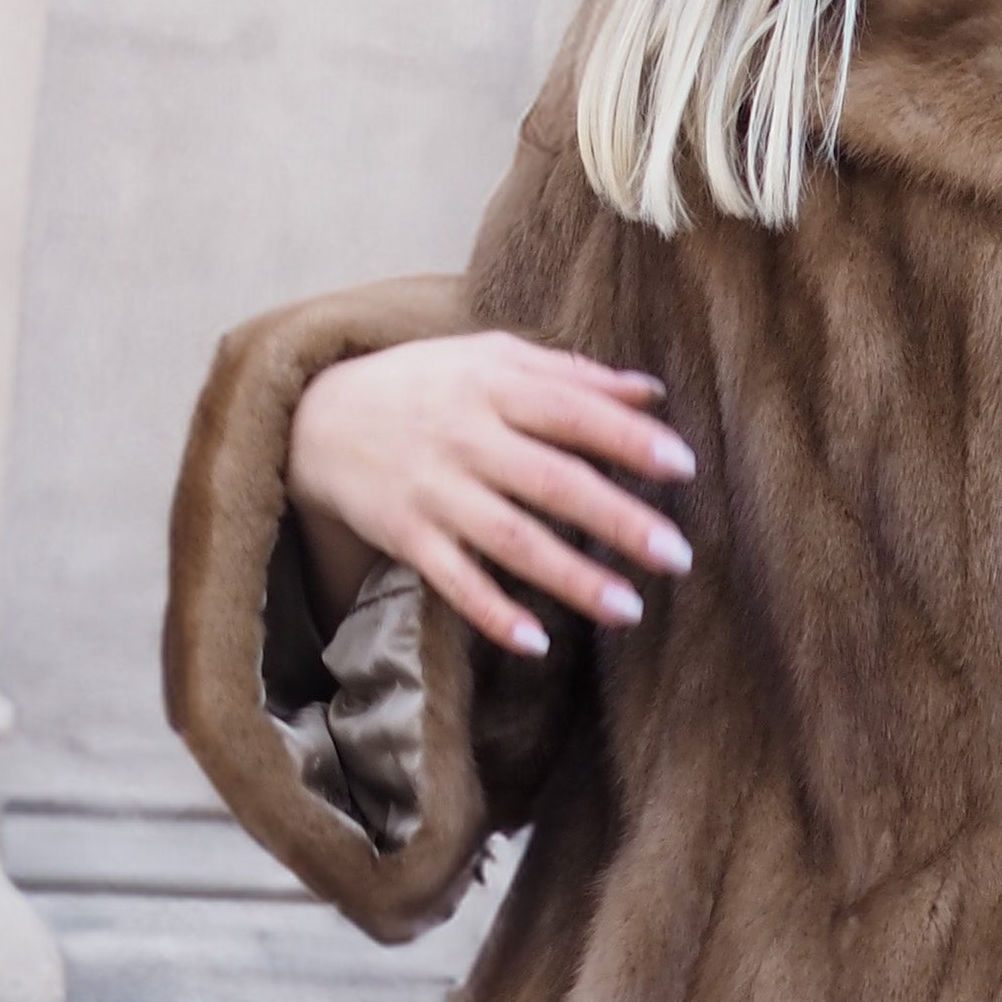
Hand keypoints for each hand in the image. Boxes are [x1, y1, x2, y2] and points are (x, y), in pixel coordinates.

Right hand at [287, 330, 693, 658]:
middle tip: (679, 556)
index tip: (683, 467)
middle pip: (553, 481)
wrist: (317, 418)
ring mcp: (435, 490)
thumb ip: (570, 374)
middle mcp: (467, 438)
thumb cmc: (425, 385)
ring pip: (511, 540)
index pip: (573, 412)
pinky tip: (537, 644)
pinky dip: (493, 613)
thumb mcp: (489, 358)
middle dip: (618, 520)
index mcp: (495, 386)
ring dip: (572, 578)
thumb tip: (651, 392)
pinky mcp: (406, 536)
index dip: (628, 439)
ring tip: (630, 609)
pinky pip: (454, 581)